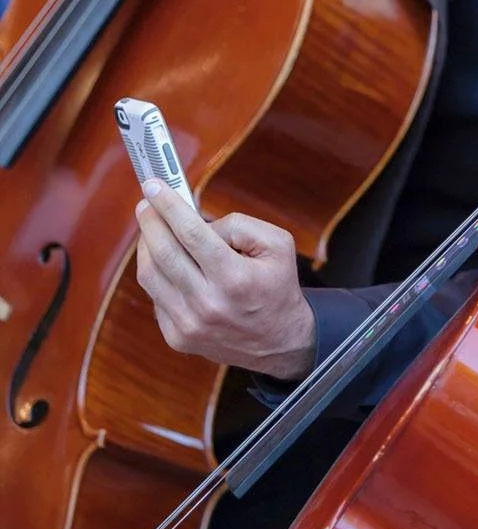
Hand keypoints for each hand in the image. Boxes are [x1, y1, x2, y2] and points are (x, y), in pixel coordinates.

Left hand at [135, 181, 315, 377]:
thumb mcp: (278, 245)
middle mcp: (207, 304)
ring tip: (153, 230)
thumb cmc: (278, 287)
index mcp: (235, 278)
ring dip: (146, 245)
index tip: (153, 185)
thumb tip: (196, 222)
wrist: (280, 343)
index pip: (191, 233)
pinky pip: (155, 297)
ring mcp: (188, 324)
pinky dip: (158, 275)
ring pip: (150, 275)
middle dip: (150, 221)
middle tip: (146, 203)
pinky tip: (170, 265)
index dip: (168, 205)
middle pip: (163, 252)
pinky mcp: (177, 337)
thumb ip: (239, 225)